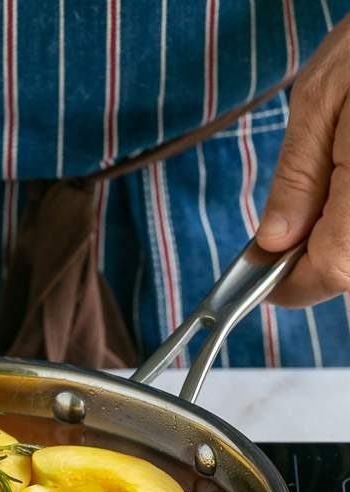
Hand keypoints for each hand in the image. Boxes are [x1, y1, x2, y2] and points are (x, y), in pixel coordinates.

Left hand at [256, 15, 349, 306]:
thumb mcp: (320, 100)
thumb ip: (296, 180)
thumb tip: (273, 239)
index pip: (325, 275)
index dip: (284, 283)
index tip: (258, 274)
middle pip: (348, 266)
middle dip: (312, 253)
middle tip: (287, 224)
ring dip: (339, 233)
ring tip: (333, 176)